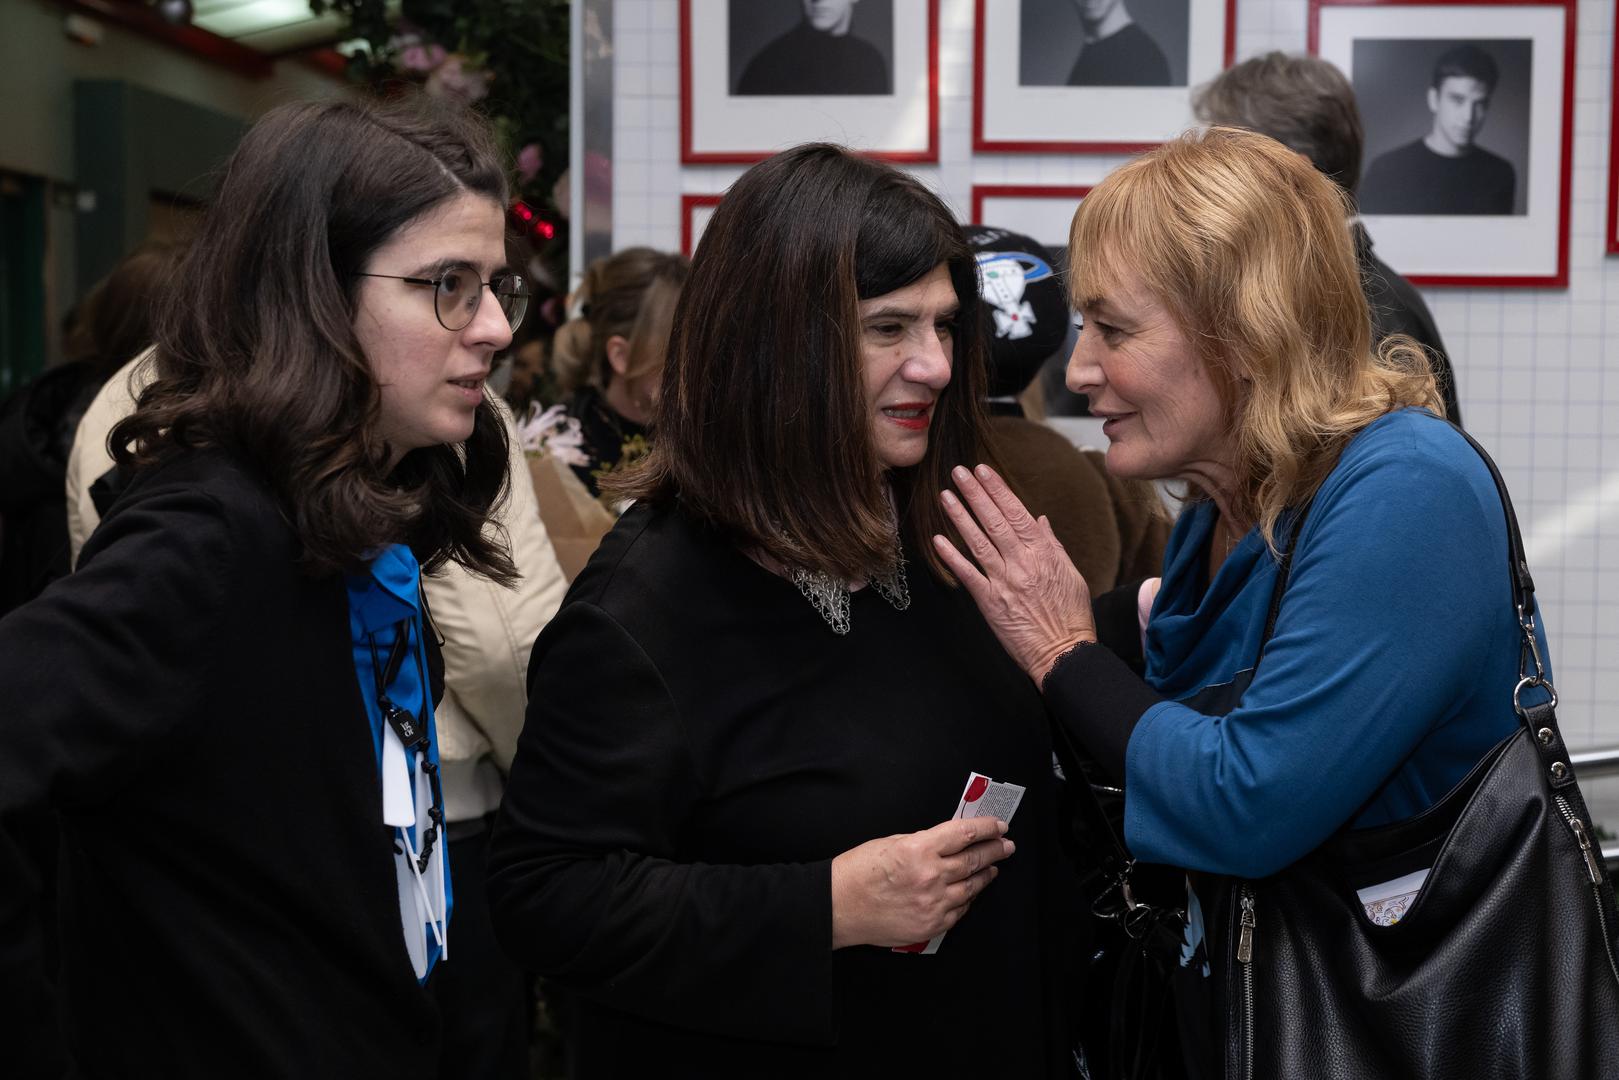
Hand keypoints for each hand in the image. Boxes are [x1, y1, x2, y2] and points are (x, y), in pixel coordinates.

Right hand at [830, 816, 1013, 948]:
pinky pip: (959, 910)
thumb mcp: (891, 842)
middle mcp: (930, 876)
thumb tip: (948, 842)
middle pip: (974, 860)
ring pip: (972, 887)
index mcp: (919, 849)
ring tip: (993, 868)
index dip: (987, 828)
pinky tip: (970, 892)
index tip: (999, 826)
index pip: (965, 833)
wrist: (839, 907)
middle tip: (1006, 846)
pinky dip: (968, 899)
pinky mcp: (931, 925)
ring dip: (985, 875)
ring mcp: (933, 903)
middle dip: (995, 850)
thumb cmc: (857, 872)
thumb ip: (924, 843)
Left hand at [933, 464, 1096, 683]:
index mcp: (1044, 553)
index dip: (998, 490)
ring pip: (978, 542)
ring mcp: (1004, 582)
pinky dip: (951, 556)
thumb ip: (1053, 545)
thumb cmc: (1071, 615)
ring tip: (945, 496)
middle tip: (958, 472)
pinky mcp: (990, 602)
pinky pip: (967, 575)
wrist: (1064, 652)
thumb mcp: (1071, 574)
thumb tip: (1040, 519)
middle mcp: (1023, 563)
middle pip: (994, 521)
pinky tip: (938, 539)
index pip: (1017, 513)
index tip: (984, 471)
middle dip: (975, 493)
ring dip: (960, 517)